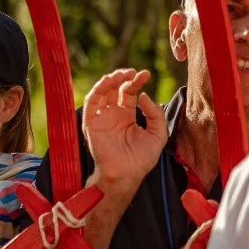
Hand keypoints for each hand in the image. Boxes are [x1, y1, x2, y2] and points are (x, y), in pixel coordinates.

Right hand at [83, 69, 167, 193]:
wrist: (126, 175)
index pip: (129, 93)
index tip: (146, 74)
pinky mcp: (91, 123)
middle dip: (123, 78)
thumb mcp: (158, 135)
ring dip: (110, 80)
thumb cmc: (141, 159)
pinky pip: (91, 102)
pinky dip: (98, 90)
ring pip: (102, 92)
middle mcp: (112, 114)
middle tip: (133, 72)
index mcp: (126, 116)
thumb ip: (155, 115)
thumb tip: (143, 96)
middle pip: (115, 89)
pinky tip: (108, 83)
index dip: (136, 82)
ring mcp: (101, 118)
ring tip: (122, 74)